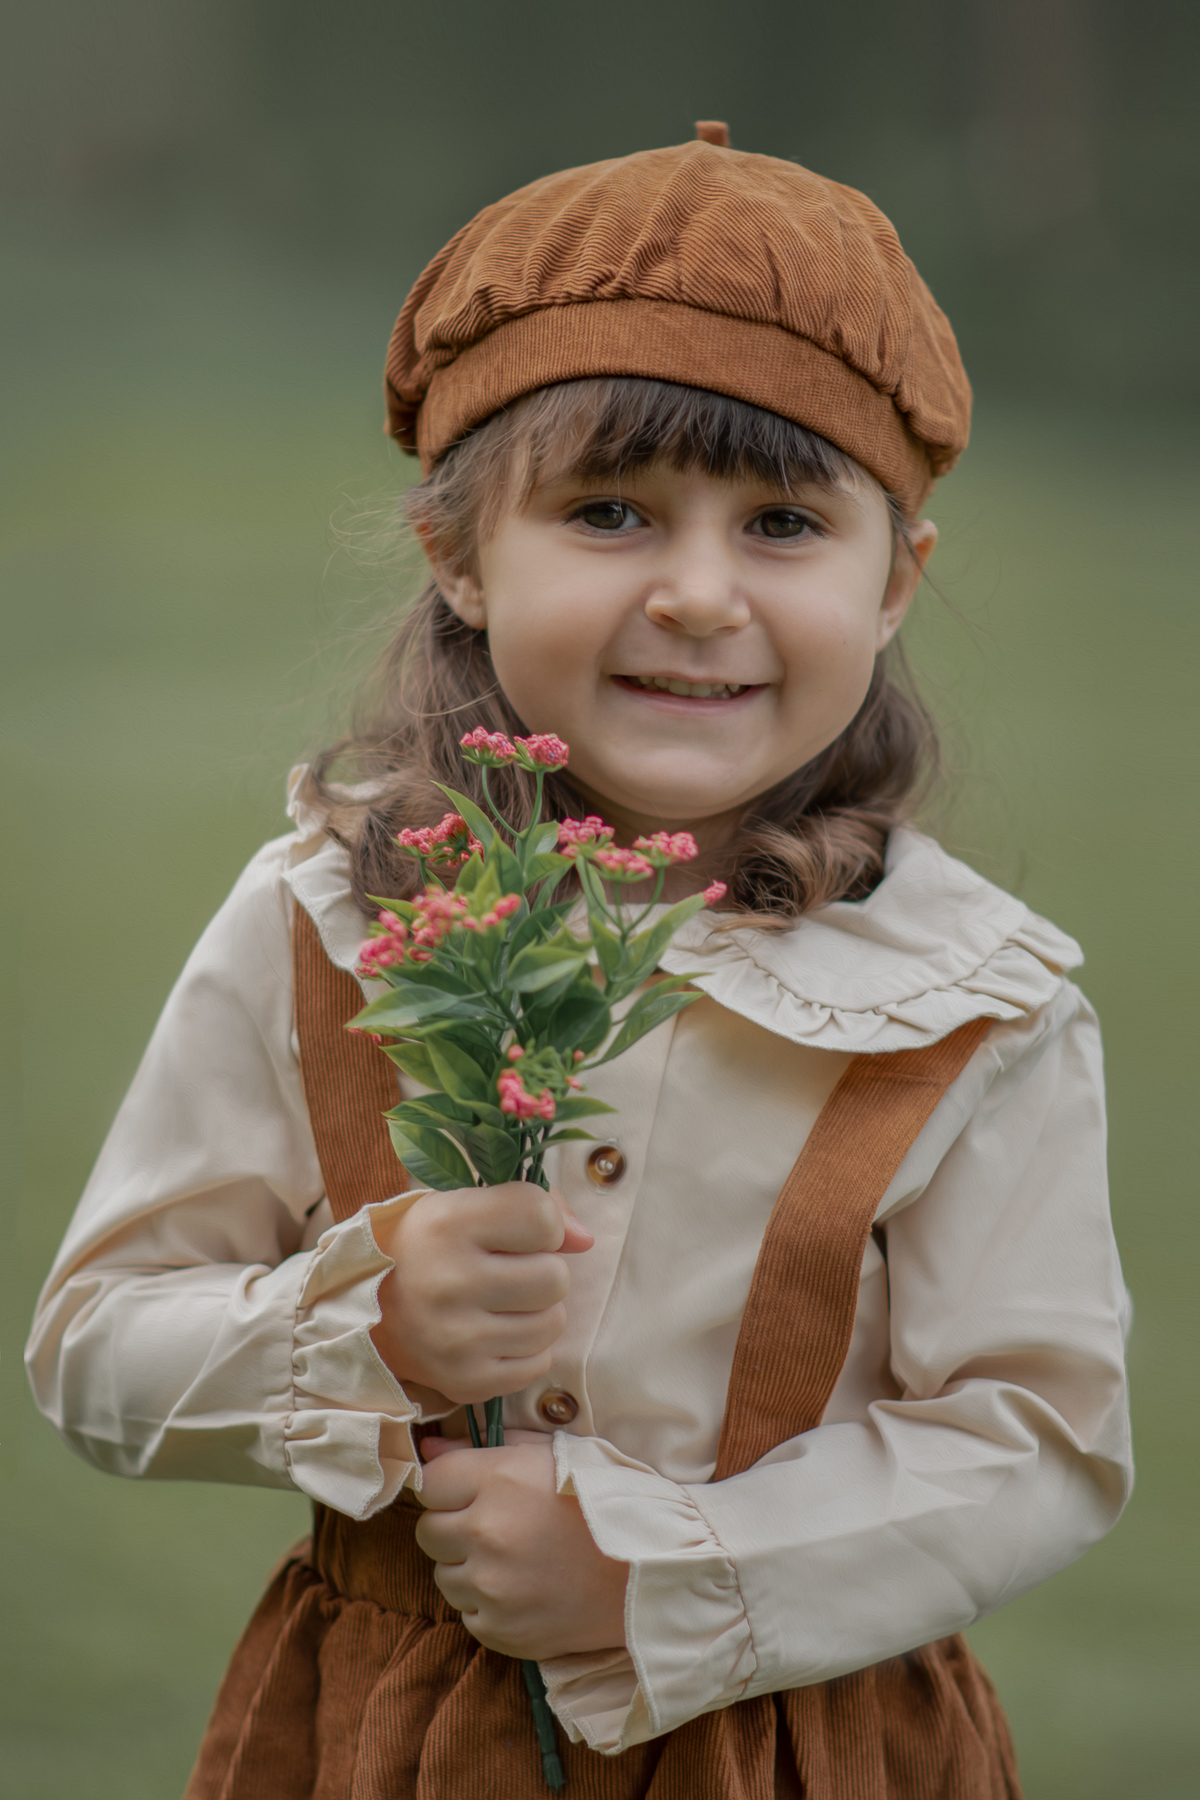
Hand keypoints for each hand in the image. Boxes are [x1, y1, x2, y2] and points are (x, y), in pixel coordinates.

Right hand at [370, 1183, 592, 1403]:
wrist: (365, 1312)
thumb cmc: (427, 1248)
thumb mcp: (464, 1205)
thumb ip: (531, 1205)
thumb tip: (585, 1240)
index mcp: (448, 1225)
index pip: (541, 1217)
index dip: (542, 1225)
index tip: (517, 1232)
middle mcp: (449, 1282)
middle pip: (555, 1277)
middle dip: (542, 1271)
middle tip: (509, 1272)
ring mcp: (456, 1339)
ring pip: (553, 1322)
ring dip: (538, 1311)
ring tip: (502, 1304)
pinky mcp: (465, 1382)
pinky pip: (538, 1364)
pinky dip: (526, 1349)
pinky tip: (495, 1334)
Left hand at [416, 1432, 628, 1658]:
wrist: (653, 1568)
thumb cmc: (607, 1499)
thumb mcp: (552, 1452)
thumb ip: (485, 1445)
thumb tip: (428, 1445)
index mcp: (499, 1480)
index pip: (430, 1481)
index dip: (449, 1485)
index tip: (471, 1490)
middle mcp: (487, 1533)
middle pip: (428, 1530)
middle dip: (454, 1525)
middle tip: (495, 1525)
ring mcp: (492, 1588)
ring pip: (443, 1575)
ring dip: (468, 1567)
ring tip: (516, 1558)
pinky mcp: (501, 1631)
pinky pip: (467, 1613)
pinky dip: (487, 1603)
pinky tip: (525, 1588)